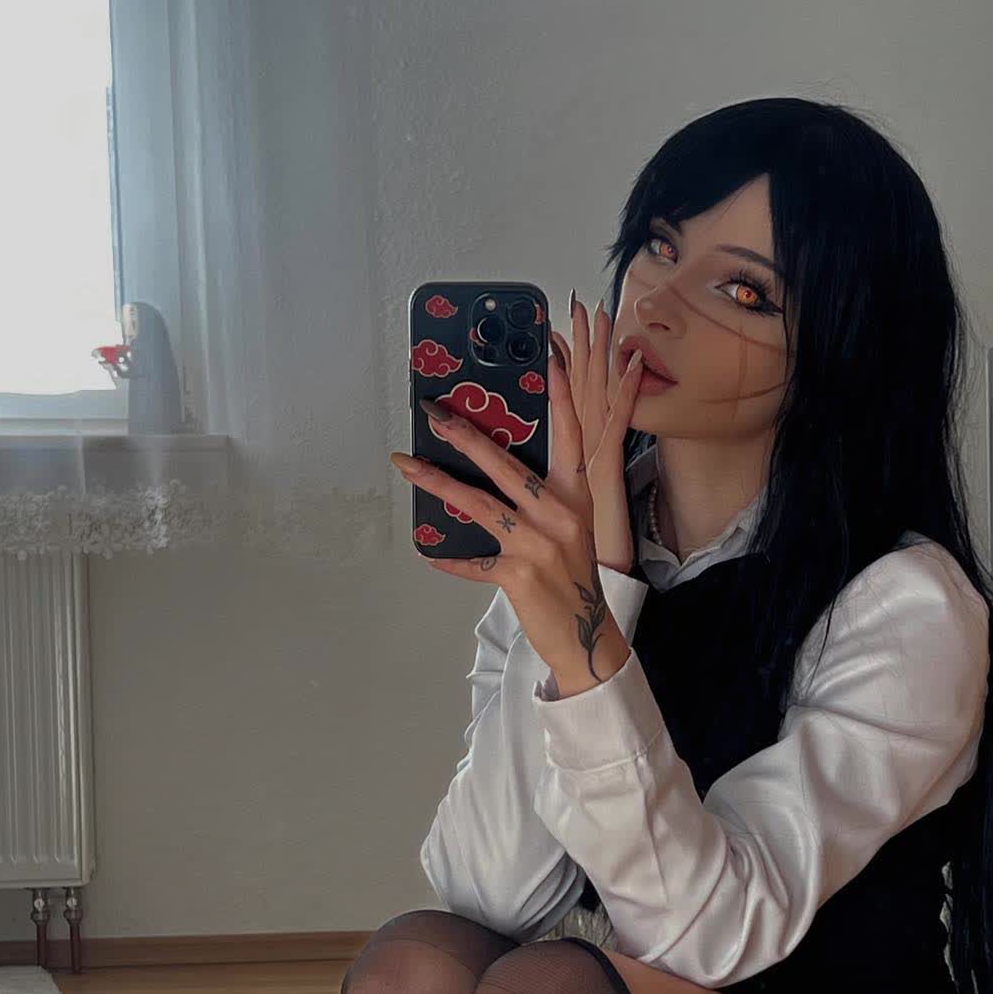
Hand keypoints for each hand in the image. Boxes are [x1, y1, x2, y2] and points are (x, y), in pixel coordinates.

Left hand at [389, 343, 644, 680]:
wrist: (586, 636)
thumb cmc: (573, 578)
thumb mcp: (571, 528)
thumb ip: (542, 498)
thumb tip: (493, 469)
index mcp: (577, 496)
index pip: (571, 435)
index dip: (561, 395)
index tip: (550, 357)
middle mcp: (560, 514)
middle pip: (505, 464)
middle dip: (465, 434)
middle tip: (434, 413)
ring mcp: (539, 545)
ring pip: (478, 504)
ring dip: (437, 483)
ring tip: (406, 465)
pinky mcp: (519, 575)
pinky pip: (473, 560)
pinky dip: (450, 558)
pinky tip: (428, 550)